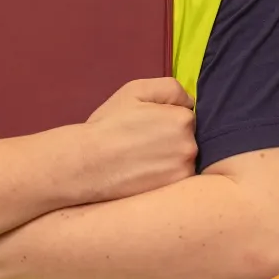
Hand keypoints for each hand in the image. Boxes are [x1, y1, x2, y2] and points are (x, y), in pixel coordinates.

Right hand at [83, 78, 197, 201]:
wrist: (88, 162)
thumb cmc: (110, 124)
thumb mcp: (136, 90)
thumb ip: (169, 88)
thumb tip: (189, 102)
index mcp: (182, 119)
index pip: (186, 113)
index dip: (165, 116)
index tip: (146, 122)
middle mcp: (190, 146)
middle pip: (188, 136)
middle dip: (170, 136)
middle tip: (143, 140)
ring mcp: (184, 170)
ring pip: (183, 156)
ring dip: (170, 155)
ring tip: (143, 157)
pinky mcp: (174, 190)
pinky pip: (178, 175)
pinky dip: (166, 173)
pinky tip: (146, 170)